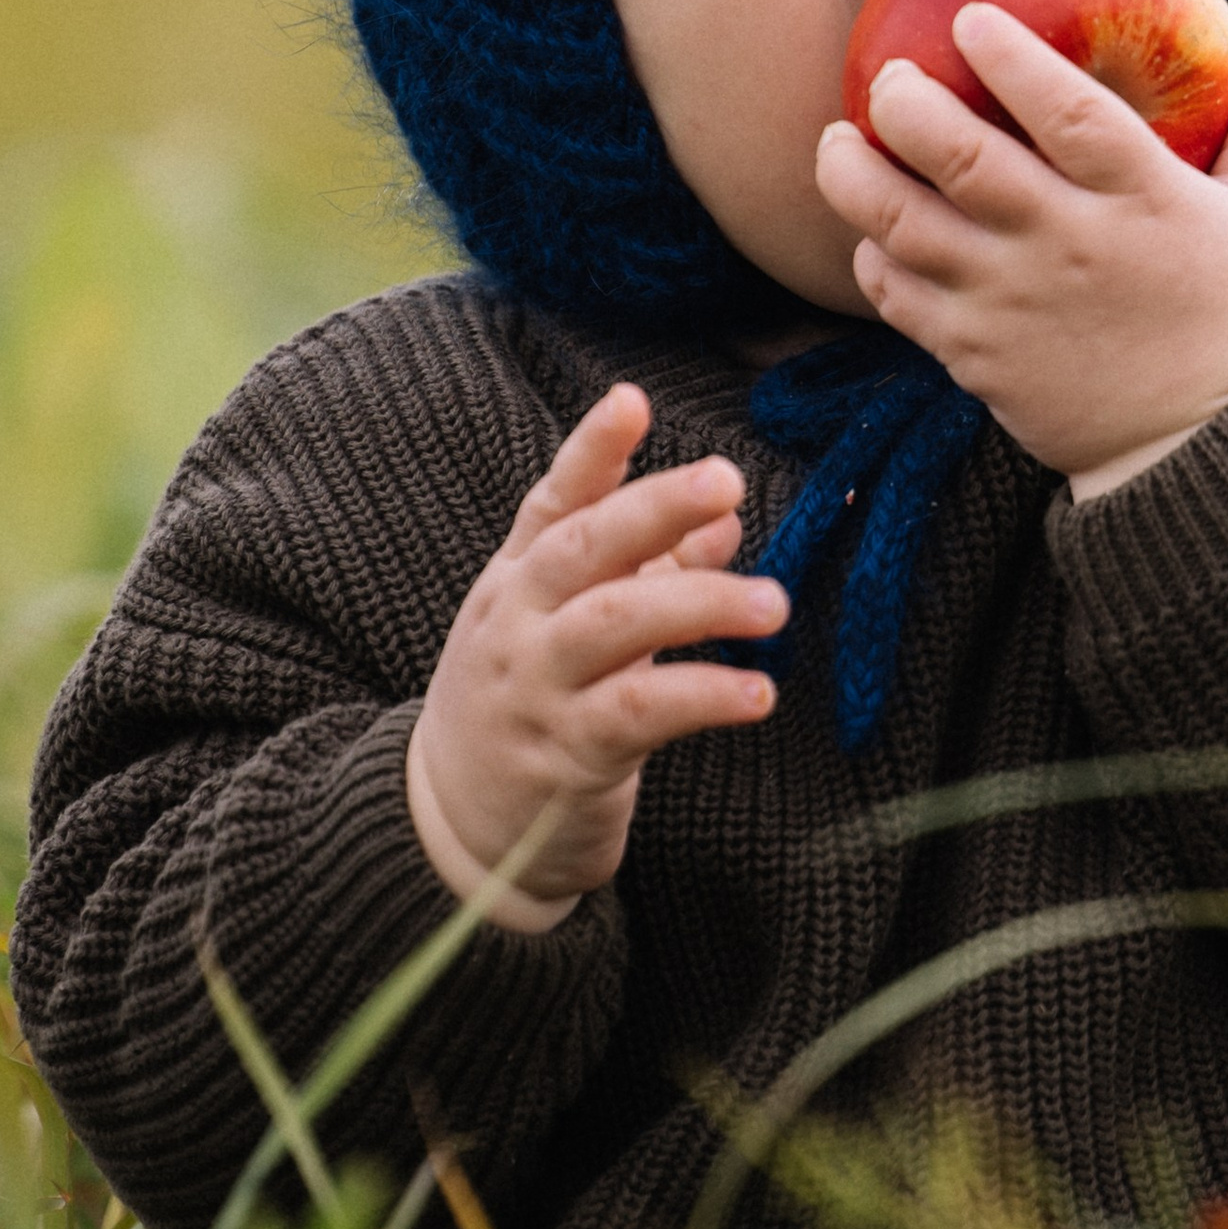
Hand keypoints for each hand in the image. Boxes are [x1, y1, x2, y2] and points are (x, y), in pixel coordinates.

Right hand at [405, 384, 786, 933]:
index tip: (631, 400)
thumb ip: (646, 571)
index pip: (553, 503)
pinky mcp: (566, 755)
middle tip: (726, 481)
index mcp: (516, 581)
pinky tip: (758, 693)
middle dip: (653, 508)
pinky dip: (702, 697)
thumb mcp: (569, 630)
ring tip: (775, 602)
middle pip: (583, 550)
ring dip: (700, 604)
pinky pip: (640, 715)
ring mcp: (537, 688)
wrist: (452, 827)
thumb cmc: (527, 710)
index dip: (592, 451)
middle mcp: (517, 624)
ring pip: (615, 626)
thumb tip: (722, 519)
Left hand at [813, 11, 1227, 493]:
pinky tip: (872, 227)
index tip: (969, 19)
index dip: (1011, 58)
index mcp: (1143, 200)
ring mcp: (1009, 302)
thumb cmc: (1225, 323)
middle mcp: (1067, 245)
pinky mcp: (971, 352)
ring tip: (839, 139)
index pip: (1070, 113)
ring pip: (905, 224)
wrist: (1188, 450)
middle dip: (906, 103)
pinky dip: (872, 254)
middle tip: (887, 77)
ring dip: (854, 174)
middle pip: (964, 159)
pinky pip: (896, 293)